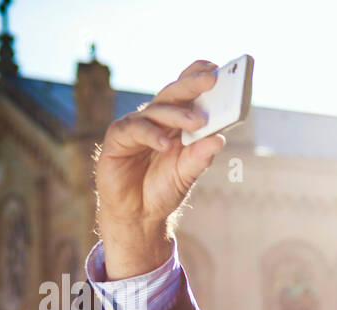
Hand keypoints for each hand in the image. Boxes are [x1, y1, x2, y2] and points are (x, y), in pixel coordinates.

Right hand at [95, 60, 226, 277]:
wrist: (138, 215)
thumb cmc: (162, 190)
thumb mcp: (186, 175)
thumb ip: (200, 157)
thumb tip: (219, 138)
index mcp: (174, 122)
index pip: (185, 93)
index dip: (197, 76)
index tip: (217, 67)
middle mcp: (154, 119)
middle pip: (172, 94)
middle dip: (192, 85)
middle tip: (213, 79)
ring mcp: (135, 127)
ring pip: (156, 110)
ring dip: (177, 114)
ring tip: (197, 122)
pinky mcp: (117, 139)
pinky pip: (135, 130)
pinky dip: (152, 135)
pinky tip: (166, 143)